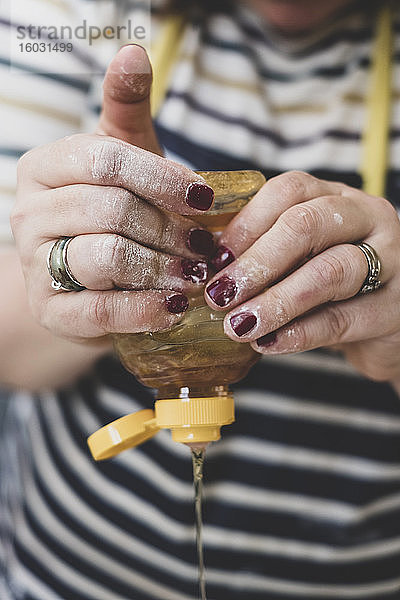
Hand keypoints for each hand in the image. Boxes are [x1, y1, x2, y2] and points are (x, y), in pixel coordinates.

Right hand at [11, 46, 214, 346]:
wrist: (82, 279)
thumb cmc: (111, 212)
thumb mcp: (121, 160)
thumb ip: (126, 111)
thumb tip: (132, 51)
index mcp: (46, 167)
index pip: (106, 160)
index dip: (162, 179)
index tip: (205, 199)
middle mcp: (31, 213)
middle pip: (111, 210)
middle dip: (169, 228)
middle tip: (206, 245)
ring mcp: (36, 265)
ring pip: (107, 257)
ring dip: (163, 267)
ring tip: (197, 274)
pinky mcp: (52, 311)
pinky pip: (101, 311)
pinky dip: (147, 310)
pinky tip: (177, 308)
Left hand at [205, 171, 399, 381]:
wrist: (389, 321)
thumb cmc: (331, 284)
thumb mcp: (300, 258)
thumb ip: (262, 253)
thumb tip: (201, 268)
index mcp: (334, 196)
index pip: (288, 191)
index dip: (246, 225)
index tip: (213, 261)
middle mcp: (366, 218)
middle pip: (307, 225)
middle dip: (256, 262)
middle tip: (219, 295)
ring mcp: (390, 261)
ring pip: (330, 272)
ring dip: (276, 300)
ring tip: (239, 324)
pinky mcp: (394, 309)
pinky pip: (342, 319)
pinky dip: (300, 333)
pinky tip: (269, 343)